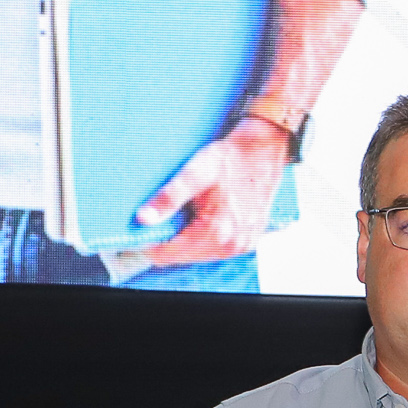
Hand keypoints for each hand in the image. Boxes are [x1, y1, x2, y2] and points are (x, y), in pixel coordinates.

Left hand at [127, 118, 290, 267]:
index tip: (150, 223)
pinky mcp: (249, 241)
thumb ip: (168, 198)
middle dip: (172, 239)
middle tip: (174, 212)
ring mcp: (243, 245)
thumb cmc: (231, 158)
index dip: (153, 240)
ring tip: (193, 211)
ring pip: (199, 255)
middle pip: (183, 257)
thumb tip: (144, 219)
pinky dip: (206, 238)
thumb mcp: (195, 172)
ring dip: (189, 239)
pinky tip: (208, 217)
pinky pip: (217, 250)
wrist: (263, 150)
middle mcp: (232, 244)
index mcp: (216, 231)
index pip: (168, 255)